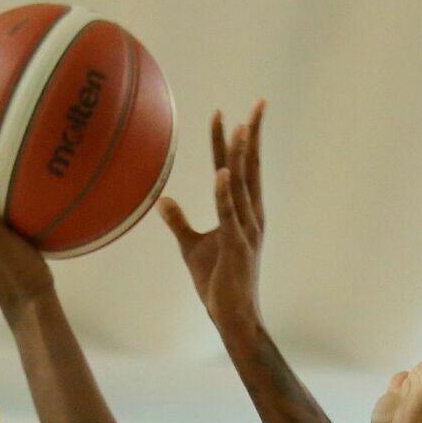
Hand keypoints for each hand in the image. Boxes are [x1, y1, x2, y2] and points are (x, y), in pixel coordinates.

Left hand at [159, 102, 265, 336]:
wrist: (233, 318)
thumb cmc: (217, 284)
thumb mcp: (192, 247)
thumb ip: (180, 222)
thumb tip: (162, 200)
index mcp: (243, 214)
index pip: (238, 170)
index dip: (233, 142)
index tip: (228, 114)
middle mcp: (251, 217)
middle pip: (250, 169)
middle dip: (254, 136)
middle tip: (259, 104)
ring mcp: (246, 231)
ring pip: (243, 186)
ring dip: (241, 156)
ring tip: (239, 126)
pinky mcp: (237, 247)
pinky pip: (229, 215)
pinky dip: (224, 193)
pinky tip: (221, 172)